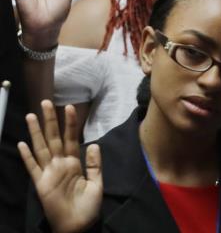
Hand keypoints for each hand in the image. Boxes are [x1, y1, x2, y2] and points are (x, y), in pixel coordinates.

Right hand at [18, 101, 102, 232]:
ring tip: (31, 116)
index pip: (71, 138)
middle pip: (54, 138)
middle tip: (45, 102)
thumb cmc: (88, 206)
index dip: (70, 123)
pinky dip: (27, 156)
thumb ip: (95, 164)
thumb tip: (93, 143)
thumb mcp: (97, 183)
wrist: (78, 225)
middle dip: (50, 121)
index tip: (69, 107)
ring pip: (41, 148)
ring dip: (36, 132)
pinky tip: (22, 144)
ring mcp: (49, 173)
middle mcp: (60, 164)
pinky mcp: (41, 184)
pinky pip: (33, 168)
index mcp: (75, 163)